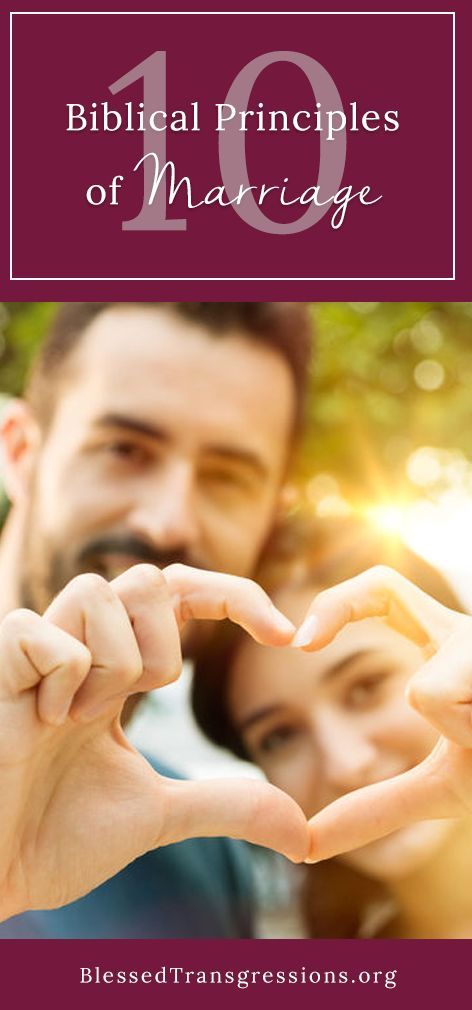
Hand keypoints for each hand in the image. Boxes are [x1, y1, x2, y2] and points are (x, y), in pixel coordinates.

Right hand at [0, 563, 307, 920]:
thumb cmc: (54, 837)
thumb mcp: (157, 815)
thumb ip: (225, 806)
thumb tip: (303, 832)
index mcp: (117, 672)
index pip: (180, 595)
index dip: (235, 597)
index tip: (287, 634)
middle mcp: (81, 649)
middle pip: (147, 579)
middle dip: (162, 645)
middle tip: (133, 705)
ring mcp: (36, 653)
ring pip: (98, 591)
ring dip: (111, 663)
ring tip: (77, 719)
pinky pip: (40, 630)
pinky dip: (58, 677)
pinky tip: (39, 721)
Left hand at [292, 566, 471, 861]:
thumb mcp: (445, 787)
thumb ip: (378, 808)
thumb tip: (307, 845)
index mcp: (447, 648)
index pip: (383, 591)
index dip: (336, 599)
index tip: (299, 642)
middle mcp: (466, 631)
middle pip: (388, 592)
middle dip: (350, 616)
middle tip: (367, 676)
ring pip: (428, 696)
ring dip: (464, 739)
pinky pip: (449, 704)